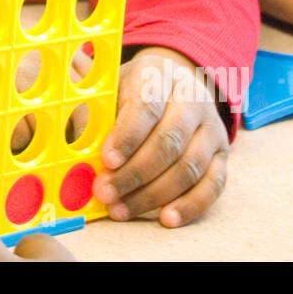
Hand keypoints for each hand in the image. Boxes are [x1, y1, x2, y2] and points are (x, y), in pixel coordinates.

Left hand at [93, 46, 228, 227]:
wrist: (176, 81)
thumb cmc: (134, 91)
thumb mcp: (113, 87)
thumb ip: (95, 113)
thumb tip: (70, 144)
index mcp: (159, 75)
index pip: (146, 106)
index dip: (126, 136)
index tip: (107, 160)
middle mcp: (192, 98)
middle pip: (169, 141)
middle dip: (134, 173)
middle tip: (105, 192)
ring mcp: (211, 127)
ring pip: (190, 166)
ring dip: (153, 194)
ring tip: (121, 209)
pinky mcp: (222, 154)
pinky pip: (213, 184)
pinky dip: (190, 205)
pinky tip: (165, 218)